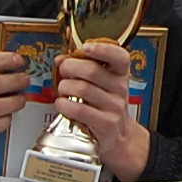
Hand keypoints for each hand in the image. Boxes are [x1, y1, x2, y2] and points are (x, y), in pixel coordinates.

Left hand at [51, 41, 150, 181]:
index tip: (86, 47)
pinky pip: (78, 109)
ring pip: (81, 89)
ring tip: (63, 90)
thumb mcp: (101, 83)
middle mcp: (120, 88)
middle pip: (91, 70)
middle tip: (63, 71)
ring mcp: (114, 106)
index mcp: (121, 74)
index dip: (103, 49)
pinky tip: (63, 103)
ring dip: (64, 87)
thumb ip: (82, 67)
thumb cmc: (105, 104)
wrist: (118, 134)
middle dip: (70, 67)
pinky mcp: (105, 123)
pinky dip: (63, 104)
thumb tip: (61, 59)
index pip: (119, 56)